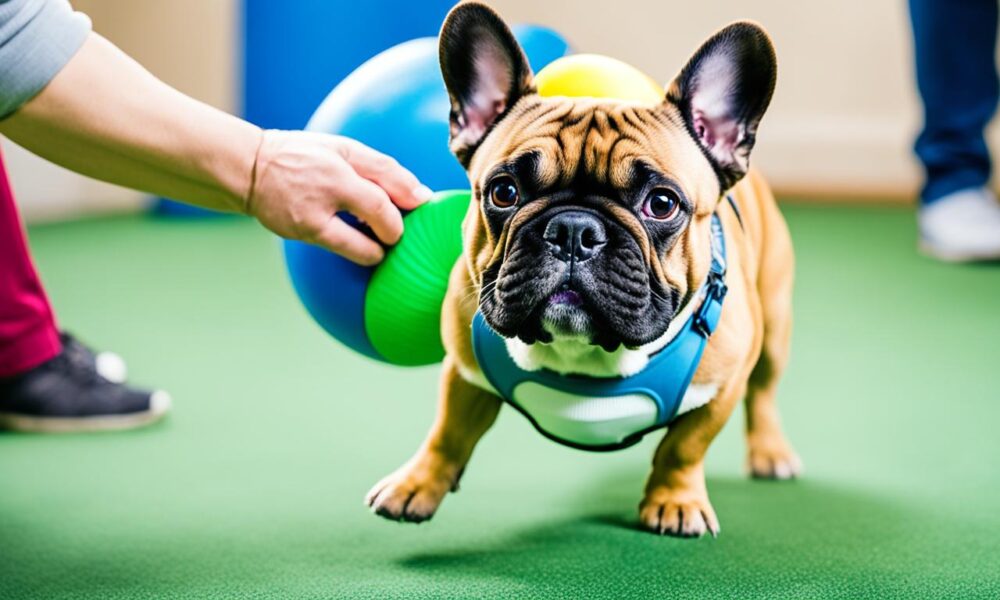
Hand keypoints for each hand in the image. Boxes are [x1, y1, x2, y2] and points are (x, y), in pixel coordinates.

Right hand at [247, 130, 432, 265]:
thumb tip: (423, 196)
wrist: (251, 171)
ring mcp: (310, 223)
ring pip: (361, 250)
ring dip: (377, 247)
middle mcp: (322, 199)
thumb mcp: (343, 149)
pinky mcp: (302, 237)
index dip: (406, 207)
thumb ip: (383, 170)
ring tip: (376, 234)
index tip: (417, 208)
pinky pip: (343, 249)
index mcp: (336, 171)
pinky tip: (357, 235)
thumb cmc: (305, 156)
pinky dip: (358, 247)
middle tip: (395, 225)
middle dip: (394, 231)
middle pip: (378, 223)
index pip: (381, 199)